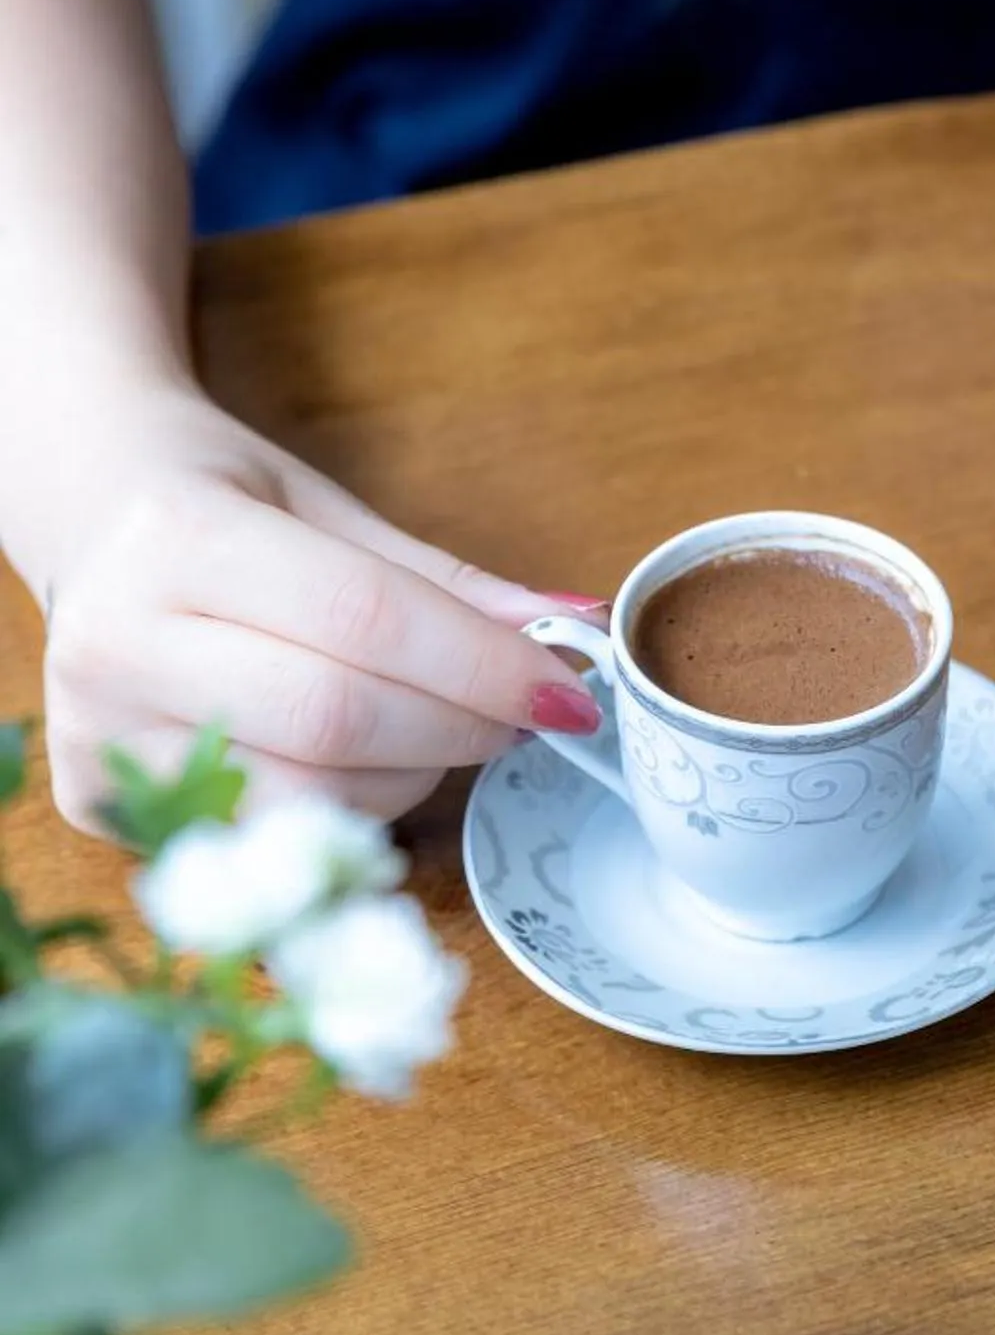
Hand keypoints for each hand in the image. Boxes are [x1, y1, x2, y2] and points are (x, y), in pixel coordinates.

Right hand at [40, 382, 605, 829]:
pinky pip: (264, 832)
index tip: (565, 688)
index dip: (479, 663)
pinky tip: (370, 764)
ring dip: (412, 776)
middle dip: (461, 726)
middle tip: (524, 714)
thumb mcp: (326, 507)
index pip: (362, 620)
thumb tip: (569, 629)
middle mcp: (118, 644)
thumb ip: (441, 580)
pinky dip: (347, 810)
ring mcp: (98, 735)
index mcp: (177, 540)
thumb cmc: (216, 502)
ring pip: (305, 798)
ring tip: (440, 729)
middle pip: (337, 720)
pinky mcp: (92, 804)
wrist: (84, 519)